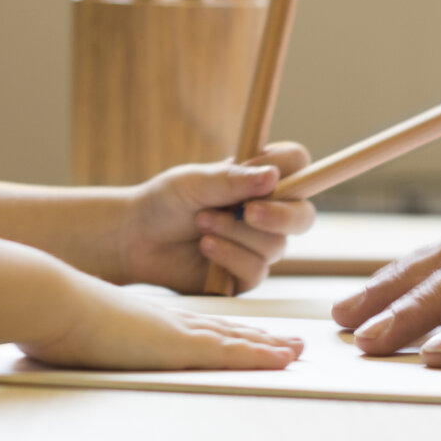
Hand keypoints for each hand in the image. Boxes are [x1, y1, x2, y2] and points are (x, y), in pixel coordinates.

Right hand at [20, 276, 306, 370]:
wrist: (54, 301)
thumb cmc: (57, 319)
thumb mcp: (80, 333)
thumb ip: (88, 340)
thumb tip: (69, 346)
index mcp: (150, 324)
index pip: (199, 329)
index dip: (228, 334)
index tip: (248, 338)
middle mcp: (171, 325)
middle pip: (226, 332)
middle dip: (260, 340)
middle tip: (290, 343)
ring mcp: (178, 333)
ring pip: (236, 340)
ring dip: (269, 347)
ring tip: (296, 350)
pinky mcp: (179, 345)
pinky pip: (230, 353)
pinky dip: (259, 356)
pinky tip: (282, 359)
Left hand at [119, 143, 317, 293]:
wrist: (136, 240)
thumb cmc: (165, 202)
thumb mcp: (194, 182)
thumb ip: (232, 180)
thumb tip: (272, 176)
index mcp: (260, 180)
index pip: (298, 165)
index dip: (289, 166)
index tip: (261, 170)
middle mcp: (268, 213)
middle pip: (304, 215)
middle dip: (280, 215)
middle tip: (249, 211)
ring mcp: (259, 246)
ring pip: (275, 245)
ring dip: (236, 233)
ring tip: (202, 223)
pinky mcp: (246, 276)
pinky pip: (256, 270)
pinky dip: (229, 256)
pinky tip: (206, 246)